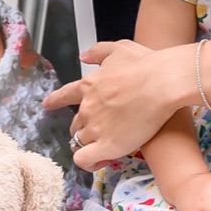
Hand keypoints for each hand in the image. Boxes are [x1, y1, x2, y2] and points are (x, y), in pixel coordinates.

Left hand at [47, 41, 191, 167]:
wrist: (161, 83)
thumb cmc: (146, 66)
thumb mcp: (119, 49)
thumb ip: (98, 51)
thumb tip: (84, 56)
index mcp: (88, 85)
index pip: (64, 96)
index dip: (55, 101)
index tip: (48, 104)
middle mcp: (87, 108)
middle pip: (75, 124)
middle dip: (84, 128)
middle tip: (101, 131)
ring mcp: (95, 128)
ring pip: (79, 142)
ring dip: (89, 145)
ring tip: (105, 147)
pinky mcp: (106, 145)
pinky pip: (85, 159)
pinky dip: (89, 162)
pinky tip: (100, 160)